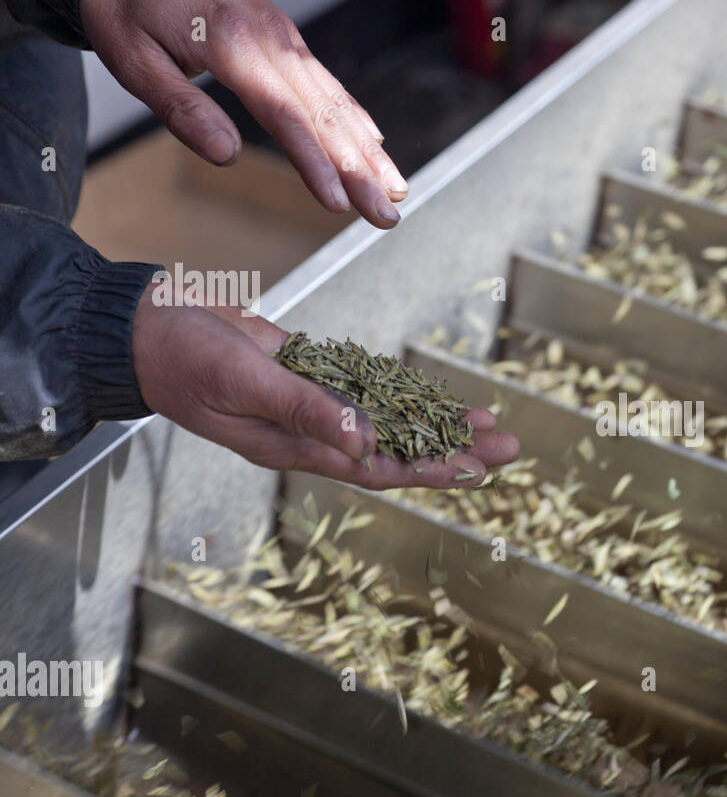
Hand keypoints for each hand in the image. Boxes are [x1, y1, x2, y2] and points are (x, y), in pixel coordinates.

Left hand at [80, 0, 407, 228]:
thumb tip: (224, 155)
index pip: (284, 116)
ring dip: (369, 152)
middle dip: (360, 171)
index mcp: (233, 44)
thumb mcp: (133, 58)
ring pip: (336, 102)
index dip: (315, 163)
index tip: (338, 203)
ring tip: (396, 192)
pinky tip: (375, 145)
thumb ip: (180, 108)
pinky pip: (330, 85)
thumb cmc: (127, 9)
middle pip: (324, 116)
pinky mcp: (287, 41)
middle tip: (386, 215)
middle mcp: (271, 40)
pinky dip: (357, 118)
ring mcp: (285, 39)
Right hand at [132, 294, 519, 487]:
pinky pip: (367, 389)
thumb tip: (365, 443)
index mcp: (296, 447)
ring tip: (489, 422)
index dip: (431, 470)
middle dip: (454, 449)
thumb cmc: (182, 358)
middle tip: (510, 445)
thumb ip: (304, 410)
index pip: (379, 468)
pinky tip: (435, 394)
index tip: (478, 471)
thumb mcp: (245, 383)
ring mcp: (311, 405)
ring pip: (390, 419)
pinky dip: (402, 392)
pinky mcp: (308, 374)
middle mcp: (311, 433)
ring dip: (438, 421)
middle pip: (398, 449)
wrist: (145, 326)